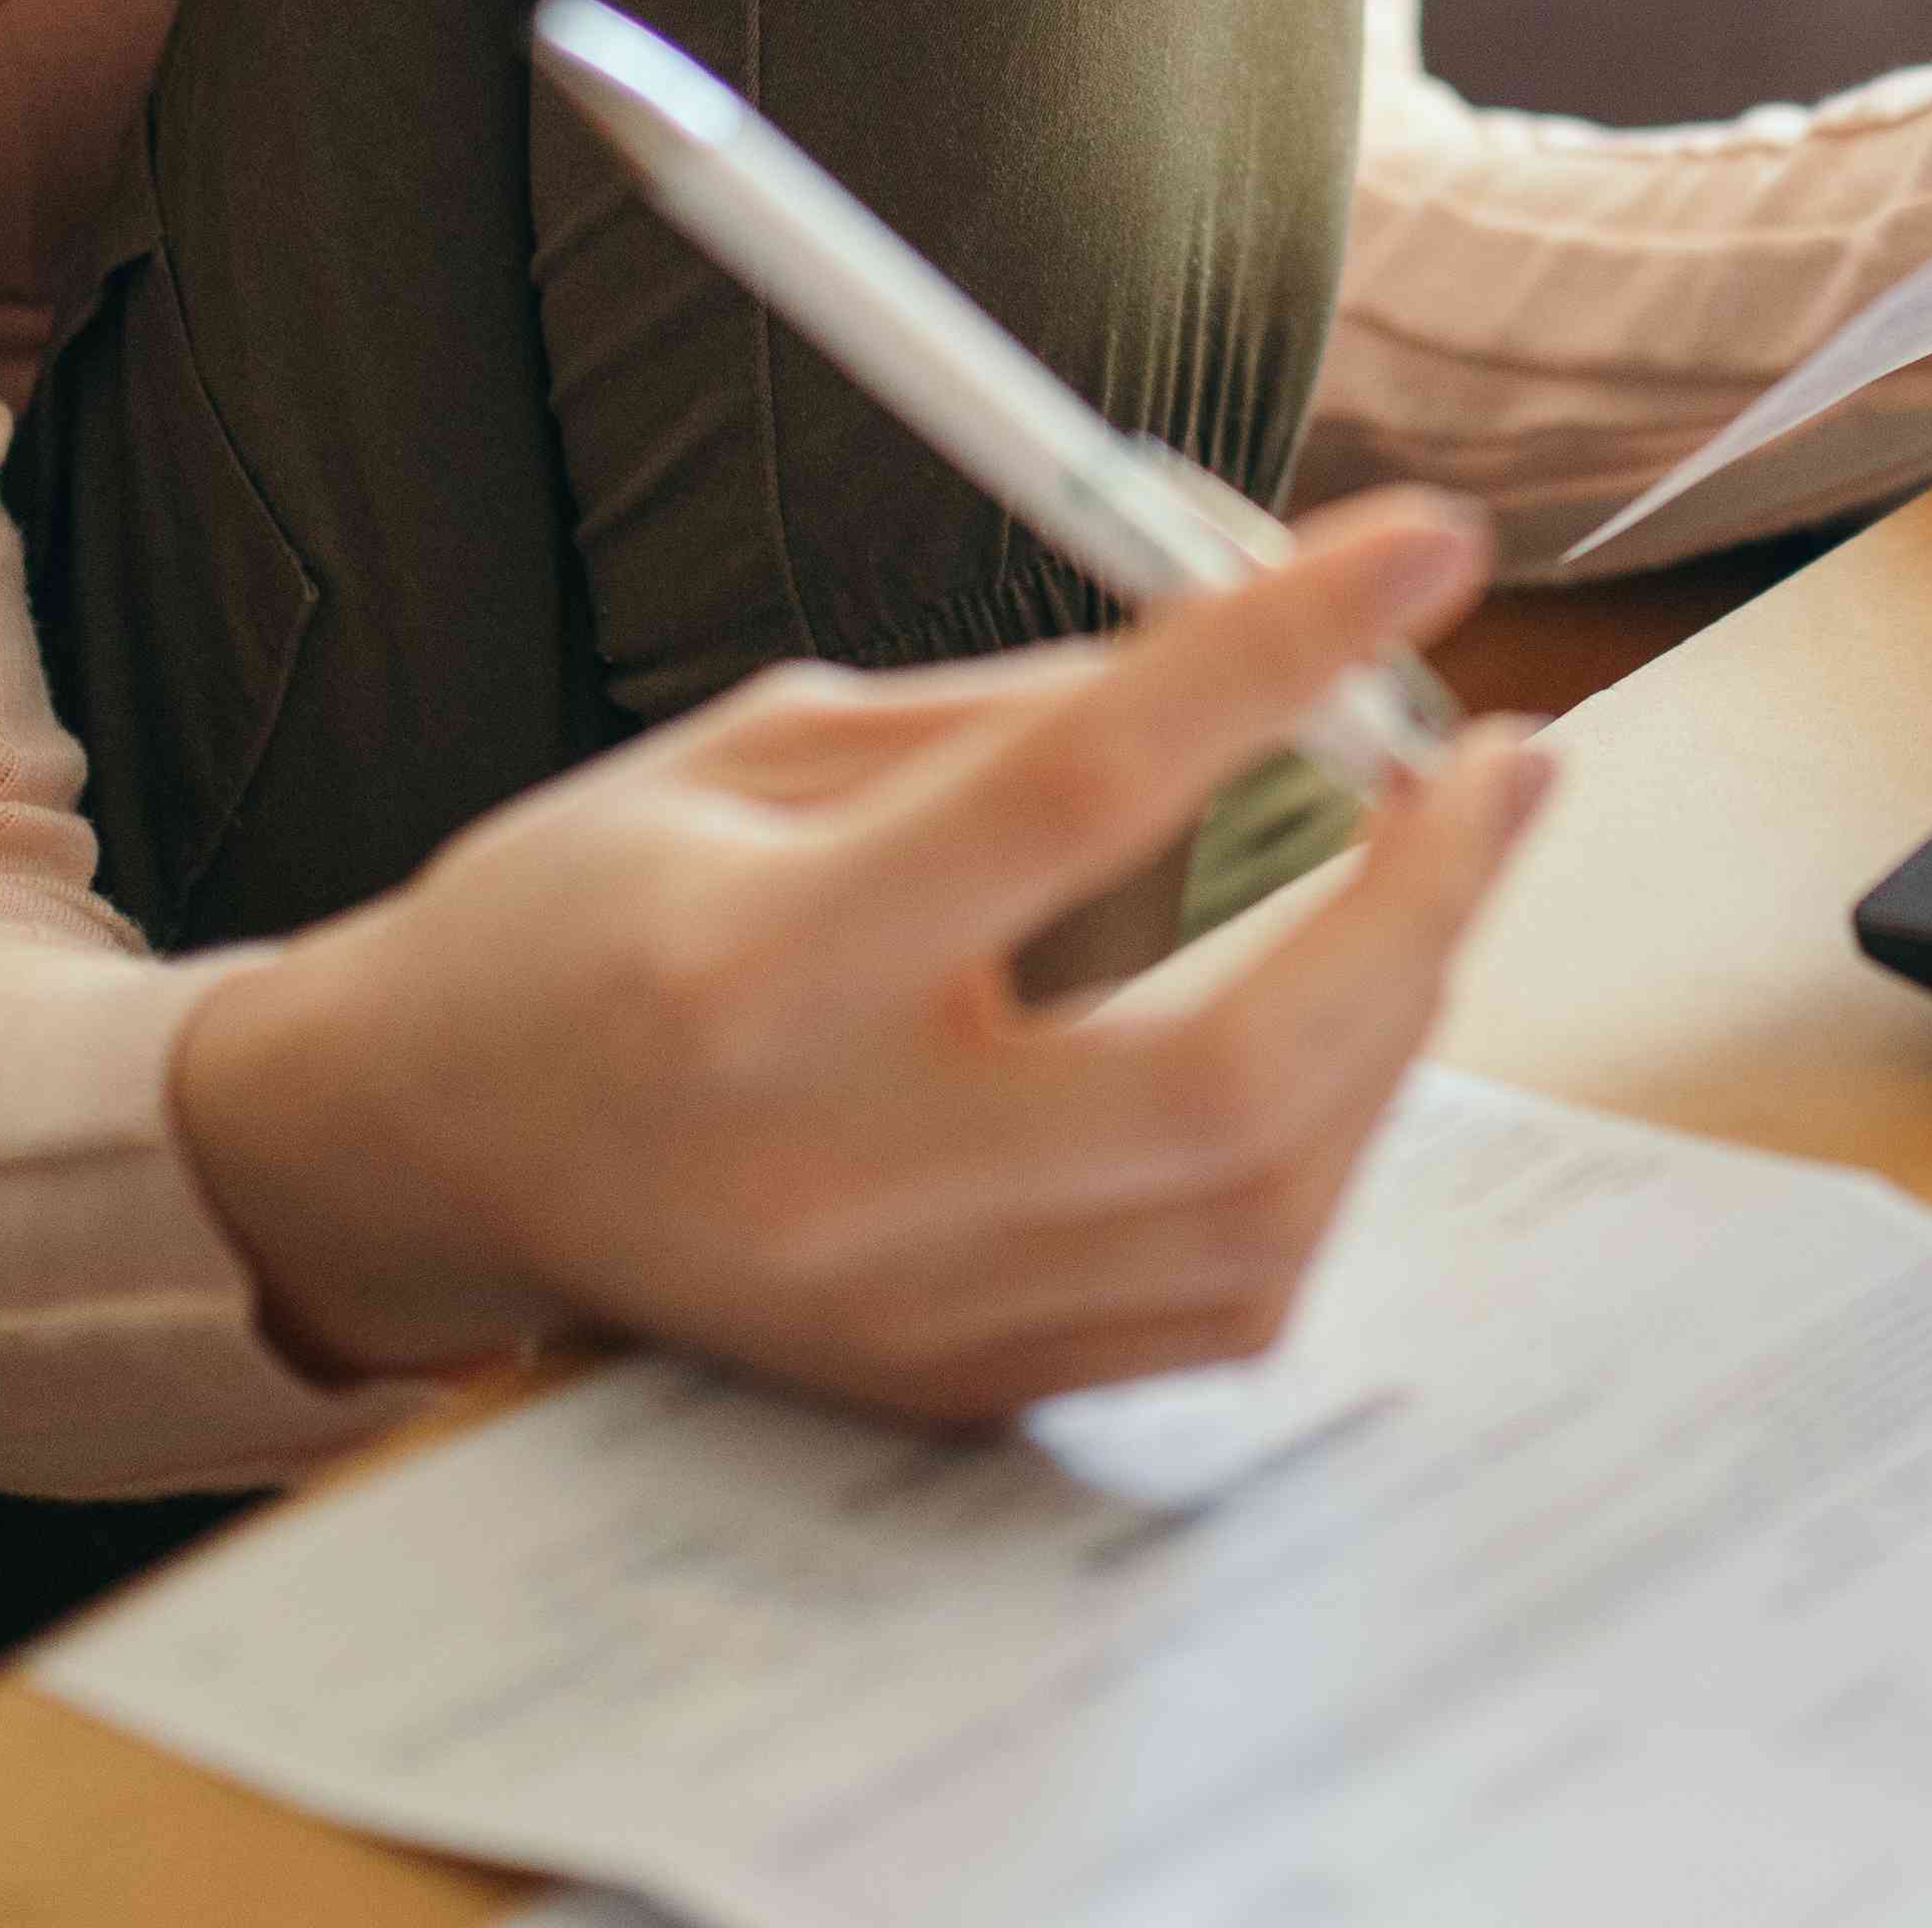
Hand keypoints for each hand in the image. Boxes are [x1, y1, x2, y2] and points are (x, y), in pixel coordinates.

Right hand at [170, 489, 1552, 1421]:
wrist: (434, 1155)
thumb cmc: (584, 916)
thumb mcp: (755, 749)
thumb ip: (1012, 713)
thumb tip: (1267, 667)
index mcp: (752, 968)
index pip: (1076, 790)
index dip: (1275, 650)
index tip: (1428, 546)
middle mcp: (835, 1172)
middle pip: (1226, 1066)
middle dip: (1416, 903)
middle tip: (1498, 765)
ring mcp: (906, 1312)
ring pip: (1261, 1199)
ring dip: (1396, 1020)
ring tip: (1426, 879)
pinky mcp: (956, 1385)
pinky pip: (1225, 1297)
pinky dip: (1327, 1151)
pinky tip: (1339, 1033)